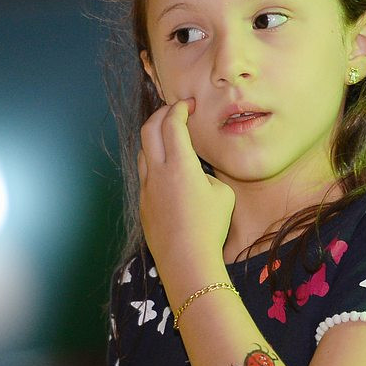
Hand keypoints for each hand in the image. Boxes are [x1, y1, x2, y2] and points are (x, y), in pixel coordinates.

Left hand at [138, 99, 234, 290]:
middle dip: (162, 114)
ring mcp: (147, 188)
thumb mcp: (222, 194)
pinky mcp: (143, 204)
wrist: (186, 260)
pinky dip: (153, 161)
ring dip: (154, 137)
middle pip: (149, 129)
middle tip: (175, 112)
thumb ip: (207, 175)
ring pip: (143, 151)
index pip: (173, 124)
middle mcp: (158, 172)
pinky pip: (144, 174)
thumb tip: (197, 174)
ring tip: (169, 138)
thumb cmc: (209, 228)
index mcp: (180, 165)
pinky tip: (166, 170)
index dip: (180, 108)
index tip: (189, 105)